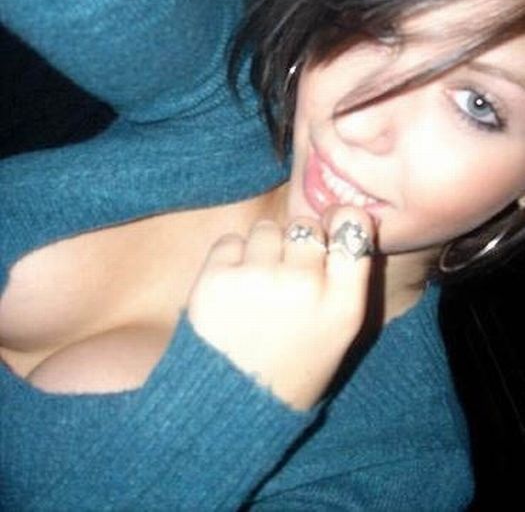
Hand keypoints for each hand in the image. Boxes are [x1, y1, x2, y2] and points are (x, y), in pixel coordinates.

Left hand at [187, 206, 374, 409]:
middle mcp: (304, 284)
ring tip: (257, 288)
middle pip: (306, 225)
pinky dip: (231, 258)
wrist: (231, 405)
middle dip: (296, 243)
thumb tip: (336, 219)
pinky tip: (232, 289)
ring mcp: (259, 278)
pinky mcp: (218, 277)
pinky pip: (231, 240)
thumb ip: (343, 280)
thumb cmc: (290, 368)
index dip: (340, 220)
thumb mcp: (338, 333)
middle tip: (285, 277)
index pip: (353, 224)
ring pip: (267, 229)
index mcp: (343, 303)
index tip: (330, 228)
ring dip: (262, 249)